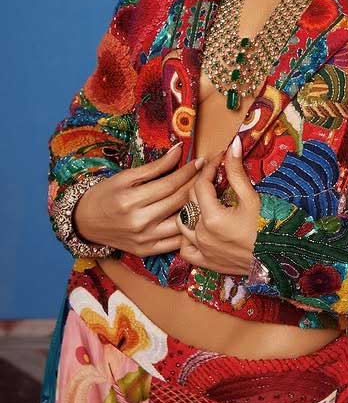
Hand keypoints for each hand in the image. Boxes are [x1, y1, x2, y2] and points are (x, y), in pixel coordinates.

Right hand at [73, 143, 203, 256]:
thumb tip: (179, 151)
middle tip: (209, 173)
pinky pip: (175, 242)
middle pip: (178, 201)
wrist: (85, 222)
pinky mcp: (146, 251)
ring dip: (196, 207)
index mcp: (131, 200)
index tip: (200, 161)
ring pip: (181, 222)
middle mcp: (139, 222)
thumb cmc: (105, 195)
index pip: (170, 184)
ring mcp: (143, 239)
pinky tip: (196, 216)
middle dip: (197, 185)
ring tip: (205, 194)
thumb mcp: (125, 176)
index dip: (188, 171)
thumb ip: (155, 166)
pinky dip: (187, 229)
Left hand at [176, 135, 260, 275]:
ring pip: (182, 223)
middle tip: (216, 175)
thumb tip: (232, 145)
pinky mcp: (206, 262)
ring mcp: (202, 249)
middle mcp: (202, 234)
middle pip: (190, 200)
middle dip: (201, 183)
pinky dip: (187, 237)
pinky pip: (185, 249)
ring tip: (205, 200)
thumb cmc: (269, 228)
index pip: (201, 183)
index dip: (210, 167)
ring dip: (190, 208)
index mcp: (212, 217)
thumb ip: (237, 172)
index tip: (220, 159)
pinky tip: (197, 229)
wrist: (279, 260)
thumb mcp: (252, 197)